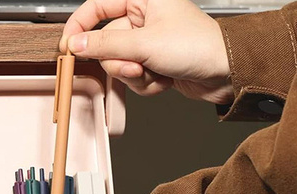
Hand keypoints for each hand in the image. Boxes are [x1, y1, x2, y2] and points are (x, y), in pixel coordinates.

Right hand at [59, 0, 233, 103]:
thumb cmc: (197, 46)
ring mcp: (148, 42)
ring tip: (154, 72)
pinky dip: (146, 83)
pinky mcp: (154, 63)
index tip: (69, 47)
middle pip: (106, 42)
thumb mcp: (144, 44)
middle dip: (119, 61)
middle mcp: (143, 18)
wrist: (227, 73)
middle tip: (134, 66)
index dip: (79, 27)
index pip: (96, 7)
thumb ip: (105, 44)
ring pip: (119, 63)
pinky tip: (163, 79)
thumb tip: (75, 44)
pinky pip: (134, 77)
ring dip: (134, 75)